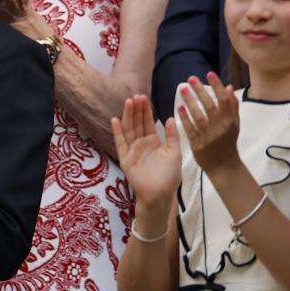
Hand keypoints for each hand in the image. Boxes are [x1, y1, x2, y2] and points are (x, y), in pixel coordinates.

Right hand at [112, 94, 180, 208]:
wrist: (160, 194)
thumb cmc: (169, 176)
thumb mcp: (175, 153)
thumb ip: (172, 136)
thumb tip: (171, 118)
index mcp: (154, 141)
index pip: (148, 122)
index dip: (146, 110)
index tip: (144, 97)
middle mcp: (141, 144)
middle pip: (137, 123)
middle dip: (136, 110)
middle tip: (135, 96)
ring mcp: (132, 151)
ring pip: (129, 130)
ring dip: (128, 116)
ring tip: (128, 103)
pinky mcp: (125, 159)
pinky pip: (120, 143)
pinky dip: (117, 132)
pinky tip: (115, 120)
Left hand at [177, 73, 242, 176]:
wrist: (224, 166)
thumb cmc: (228, 142)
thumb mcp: (235, 124)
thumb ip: (233, 106)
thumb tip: (230, 87)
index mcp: (230, 121)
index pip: (224, 100)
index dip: (217, 86)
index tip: (210, 73)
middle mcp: (220, 128)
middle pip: (209, 106)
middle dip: (200, 91)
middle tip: (191, 78)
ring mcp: (208, 136)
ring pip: (198, 116)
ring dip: (190, 101)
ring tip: (183, 89)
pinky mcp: (198, 144)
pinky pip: (190, 129)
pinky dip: (184, 118)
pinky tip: (179, 108)